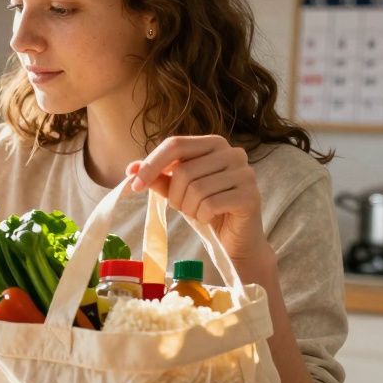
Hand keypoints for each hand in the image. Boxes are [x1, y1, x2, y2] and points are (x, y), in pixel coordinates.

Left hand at [126, 135, 272, 264]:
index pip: (175, 144)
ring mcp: (245, 173)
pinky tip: (209, 218)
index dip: (151, 164)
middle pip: (184, 171)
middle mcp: (233, 153)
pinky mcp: (250, 195)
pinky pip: (210, 204)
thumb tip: (131, 169)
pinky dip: (202, 216)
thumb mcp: (178, 190)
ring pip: (196, 189)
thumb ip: (158, 177)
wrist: (235, 239)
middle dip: (174, 196)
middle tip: (182, 207)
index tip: (135, 185)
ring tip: (198, 213)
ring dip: (188, 208)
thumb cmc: (206, 209)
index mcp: (214, 143)